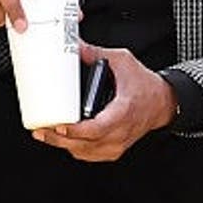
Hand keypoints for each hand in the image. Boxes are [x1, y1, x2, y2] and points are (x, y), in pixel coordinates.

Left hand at [32, 43, 176, 161]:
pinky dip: (73, 148)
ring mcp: (117, 145)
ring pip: (84, 152)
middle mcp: (120, 132)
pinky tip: (61, 139)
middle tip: (40, 129)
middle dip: (58, 138)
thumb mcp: (123, 62)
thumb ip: (97, 54)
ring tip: (44, 133)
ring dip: (63, 144)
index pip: (97, 128)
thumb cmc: (145, 85)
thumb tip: (75, 47)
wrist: (162, 103)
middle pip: (84, 144)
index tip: (58, 125)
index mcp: (123, 112)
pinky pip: (89, 154)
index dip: (75, 130)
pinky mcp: (113, 150)